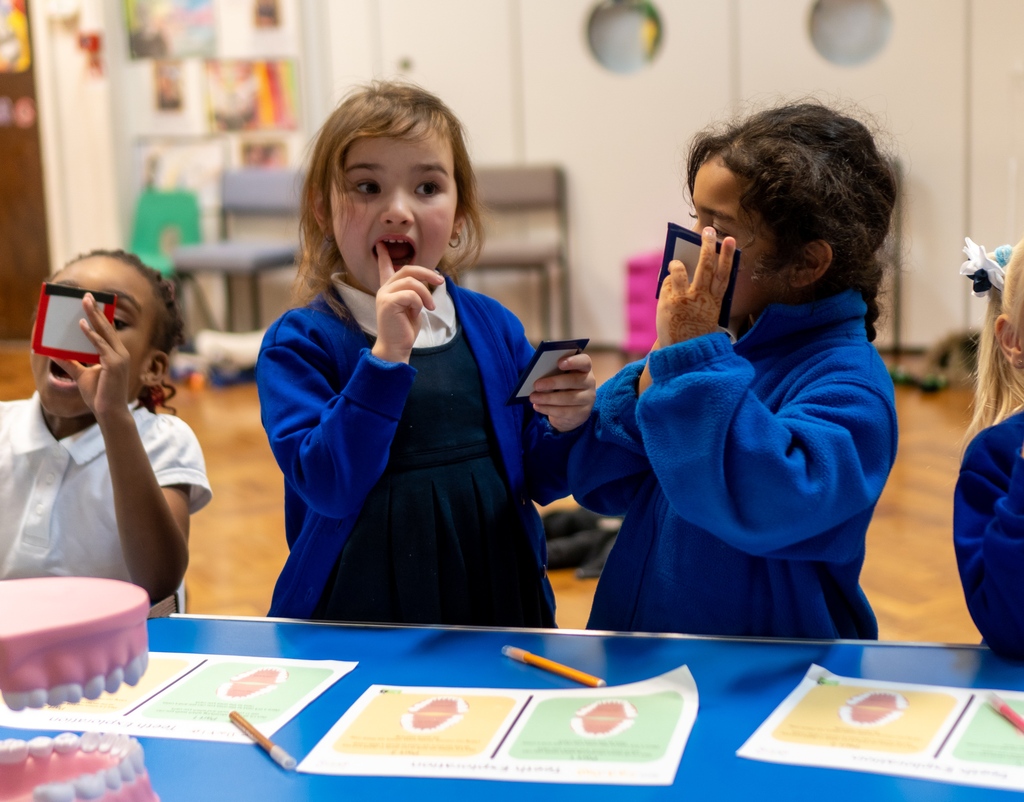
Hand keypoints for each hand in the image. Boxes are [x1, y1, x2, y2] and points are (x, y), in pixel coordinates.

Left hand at [53, 294, 132, 421]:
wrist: (109, 412)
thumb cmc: (99, 395)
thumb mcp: (81, 375)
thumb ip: (70, 364)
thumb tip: (54, 353)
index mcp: (116, 355)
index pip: (107, 332)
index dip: (99, 317)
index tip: (91, 304)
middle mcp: (121, 354)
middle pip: (107, 327)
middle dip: (96, 310)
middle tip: (86, 296)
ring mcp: (120, 358)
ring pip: (105, 332)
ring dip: (94, 316)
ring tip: (85, 303)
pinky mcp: (115, 364)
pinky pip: (101, 345)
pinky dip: (91, 335)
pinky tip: (82, 325)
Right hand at [371, 247, 443, 362]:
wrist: (396, 348)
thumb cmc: (405, 330)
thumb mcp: (413, 307)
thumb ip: (416, 292)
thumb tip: (430, 279)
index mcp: (389, 290)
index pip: (384, 268)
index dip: (384, 256)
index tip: (381, 245)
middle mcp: (384, 290)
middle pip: (407, 270)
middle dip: (427, 273)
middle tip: (441, 282)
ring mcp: (384, 295)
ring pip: (411, 282)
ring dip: (426, 293)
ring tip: (431, 307)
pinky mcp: (387, 303)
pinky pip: (410, 294)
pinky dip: (419, 303)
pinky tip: (419, 313)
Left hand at [529, 353, 595, 431]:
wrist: (573, 411)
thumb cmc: (563, 387)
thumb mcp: (560, 377)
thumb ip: (553, 372)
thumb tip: (537, 373)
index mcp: (584, 369)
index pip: (585, 362)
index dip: (573, 361)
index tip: (559, 362)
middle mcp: (589, 382)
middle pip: (574, 381)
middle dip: (553, 383)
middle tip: (536, 385)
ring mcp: (587, 399)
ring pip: (568, 399)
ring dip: (547, 398)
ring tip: (533, 398)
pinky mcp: (582, 414)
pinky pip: (564, 412)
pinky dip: (548, 409)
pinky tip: (537, 406)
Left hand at [655, 227, 735, 346]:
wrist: (682, 353)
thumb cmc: (695, 330)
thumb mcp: (707, 312)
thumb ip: (704, 292)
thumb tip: (692, 265)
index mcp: (716, 302)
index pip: (724, 274)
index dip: (727, 256)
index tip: (730, 240)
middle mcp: (702, 298)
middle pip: (706, 266)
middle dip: (708, 246)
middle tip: (709, 231)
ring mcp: (684, 299)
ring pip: (681, 271)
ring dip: (678, 263)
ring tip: (677, 261)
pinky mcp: (669, 302)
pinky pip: (667, 282)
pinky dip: (667, 281)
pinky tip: (668, 287)